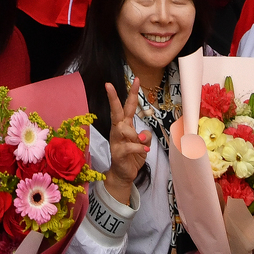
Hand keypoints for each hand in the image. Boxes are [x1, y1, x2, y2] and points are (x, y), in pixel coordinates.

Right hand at [103, 78, 150, 202]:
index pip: (128, 106)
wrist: (124, 174)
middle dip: (113, 98)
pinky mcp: (117, 153)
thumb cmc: (133, 155)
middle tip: (108, 85)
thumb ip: (145, 135)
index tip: (136, 79)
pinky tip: (145, 150)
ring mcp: (116, 141)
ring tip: (143, 143)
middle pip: (115, 111)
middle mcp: (118, 130)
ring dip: (134, 135)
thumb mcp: (143, 143)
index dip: (132, 93)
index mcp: (125, 125)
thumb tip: (144, 135)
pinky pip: (128, 146)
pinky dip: (139, 147)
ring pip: (123, 129)